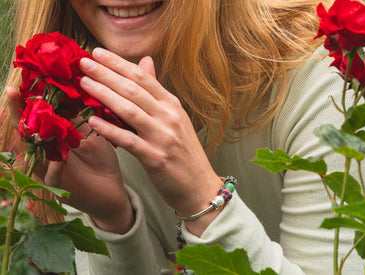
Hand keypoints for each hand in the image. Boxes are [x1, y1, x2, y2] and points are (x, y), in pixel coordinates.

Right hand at [6, 87, 132, 233]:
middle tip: (12, 91)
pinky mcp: (58, 187)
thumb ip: (80, 114)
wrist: (113, 191)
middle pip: (27, 130)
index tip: (26, 78)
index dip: (30, 99)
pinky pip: (50, 176)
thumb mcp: (92, 132)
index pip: (37, 115)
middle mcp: (46, 152)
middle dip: (18, 111)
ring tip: (24, 117)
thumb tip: (77, 85)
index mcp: (53, 137)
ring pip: (32, 152)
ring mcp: (49, 170)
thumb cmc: (101, 161)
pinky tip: (56, 158)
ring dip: (28, 135)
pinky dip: (52, 167)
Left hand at [79, 48, 221, 234]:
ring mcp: (163, 137)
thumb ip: (156, 91)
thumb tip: (145, 61)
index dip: (118, 63)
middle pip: (133, 89)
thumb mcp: (175, 118)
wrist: (200, 186)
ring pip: (129, 110)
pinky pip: (129, 140)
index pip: (143, 77)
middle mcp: (169, 116)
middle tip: (84, 61)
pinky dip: (110, 130)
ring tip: (84, 83)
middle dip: (106, 73)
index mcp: (172, 105)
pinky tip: (93, 121)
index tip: (97, 52)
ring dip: (104, 95)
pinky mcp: (156, 158)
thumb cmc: (184, 152)